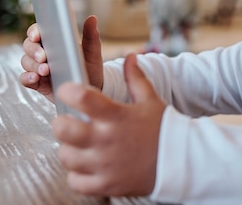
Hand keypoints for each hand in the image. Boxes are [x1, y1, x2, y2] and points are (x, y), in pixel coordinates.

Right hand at [20, 15, 104, 101]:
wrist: (91, 87)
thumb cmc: (89, 66)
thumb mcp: (92, 51)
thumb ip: (91, 35)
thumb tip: (92, 18)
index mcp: (53, 40)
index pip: (38, 31)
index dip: (34, 32)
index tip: (37, 36)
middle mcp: (43, 52)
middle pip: (29, 46)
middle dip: (34, 50)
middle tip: (43, 56)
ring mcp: (38, 67)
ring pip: (26, 62)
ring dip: (33, 65)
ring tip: (45, 70)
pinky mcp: (38, 83)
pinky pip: (25, 79)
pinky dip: (28, 78)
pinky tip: (35, 78)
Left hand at [52, 53, 165, 196]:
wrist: (180, 162)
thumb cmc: (162, 129)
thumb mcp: (150, 100)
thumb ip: (136, 78)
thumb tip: (130, 56)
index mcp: (116, 115)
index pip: (81, 97)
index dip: (68, 91)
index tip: (68, 92)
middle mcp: (106, 140)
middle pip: (63, 129)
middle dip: (61, 123)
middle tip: (69, 122)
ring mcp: (104, 165)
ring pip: (66, 156)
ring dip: (68, 149)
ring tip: (79, 145)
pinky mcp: (105, 185)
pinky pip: (75, 181)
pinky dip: (76, 174)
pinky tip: (86, 165)